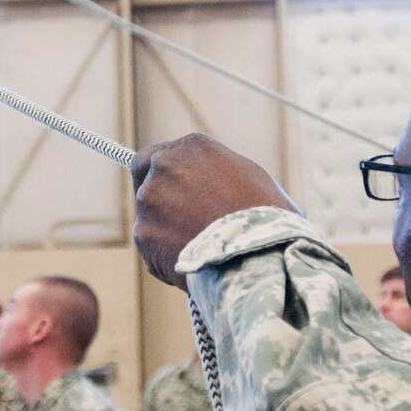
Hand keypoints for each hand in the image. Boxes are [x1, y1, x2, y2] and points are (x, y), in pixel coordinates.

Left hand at [132, 134, 293, 288]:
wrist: (257, 254)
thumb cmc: (267, 216)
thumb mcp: (249, 178)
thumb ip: (218, 173)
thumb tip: (210, 184)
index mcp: (192, 147)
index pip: (163, 154)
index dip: (171, 174)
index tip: (177, 190)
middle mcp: (163, 166)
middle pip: (145, 176)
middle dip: (158, 194)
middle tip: (178, 216)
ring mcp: (149, 200)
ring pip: (149, 214)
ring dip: (165, 228)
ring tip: (199, 247)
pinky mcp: (143, 234)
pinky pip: (153, 245)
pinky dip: (166, 255)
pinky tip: (193, 263)